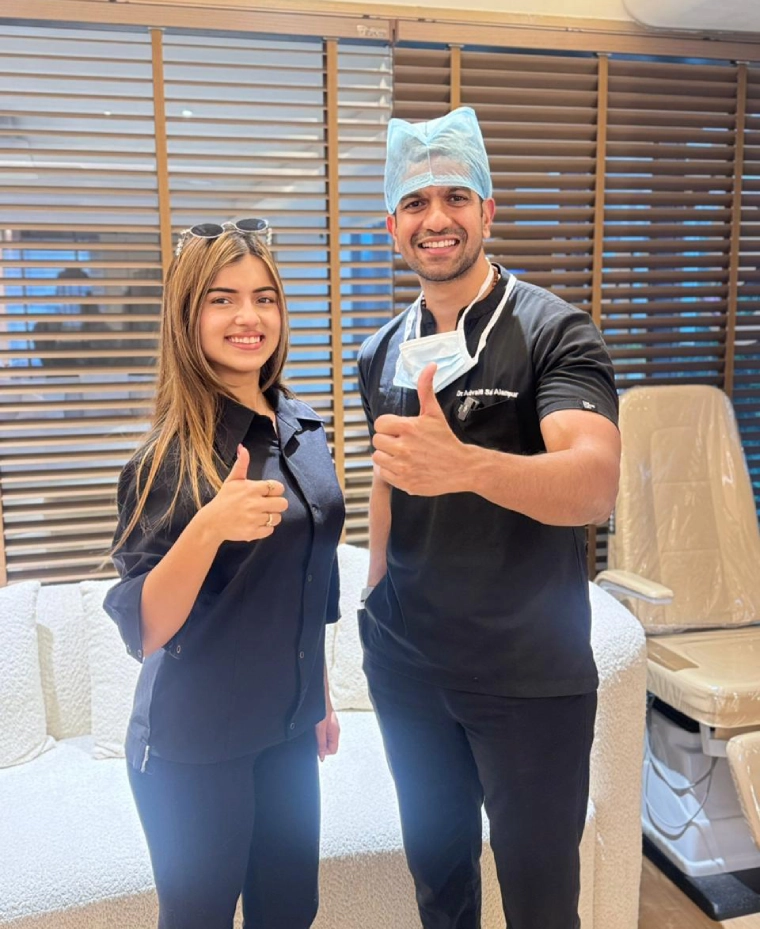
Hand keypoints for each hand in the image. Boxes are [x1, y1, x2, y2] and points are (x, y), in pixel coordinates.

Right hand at [198, 444, 287, 543]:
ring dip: (271, 517)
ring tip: (260, 515)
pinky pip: (270, 530)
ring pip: (277, 518)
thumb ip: (241, 465)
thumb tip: (243, 448)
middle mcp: (255, 504)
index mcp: (252, 489)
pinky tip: (256, 524)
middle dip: (276, 504)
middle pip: (283, 504)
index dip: (275, 491)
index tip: (267, 493)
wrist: (212, 522)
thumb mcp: (232, 480)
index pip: (278, 488)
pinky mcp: (253, 532)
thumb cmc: (224, 499)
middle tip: (266, 505)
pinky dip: (265, 528)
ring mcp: (255, 519)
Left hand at [316, 709, 339, 761]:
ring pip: (325, 738)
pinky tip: (313, 726)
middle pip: (329, 745)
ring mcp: (330, 725)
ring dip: (319, 738)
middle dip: (321, 744)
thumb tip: (322, 756)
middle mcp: (334, 729)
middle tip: (314, 737)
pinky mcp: (325, 721)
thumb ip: (321, 742)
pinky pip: (323, 732)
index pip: (333, 750)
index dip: (324, 751)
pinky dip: (318, 732)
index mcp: (335, 732)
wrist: (319, 695)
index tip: (316, 746)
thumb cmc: (322, 708)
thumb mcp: (320, 728)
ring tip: (314, 730)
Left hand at [371, 364, 469, 495]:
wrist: (461, 467)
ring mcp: (403, 467)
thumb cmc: (445, 439)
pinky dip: (390, 471)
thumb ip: (426, 389)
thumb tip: (430, 365)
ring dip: (387, 456)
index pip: (380, 423)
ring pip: (378, 457)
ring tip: (402, 455)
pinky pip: (383, 474)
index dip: (389, 426)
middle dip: (387, 440)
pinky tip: (404, 466)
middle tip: (402, 443)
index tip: (399, 430)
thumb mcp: (434, 413)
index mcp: (408, 428)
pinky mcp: (404, 482)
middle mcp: (403, 447)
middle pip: (377, 441)